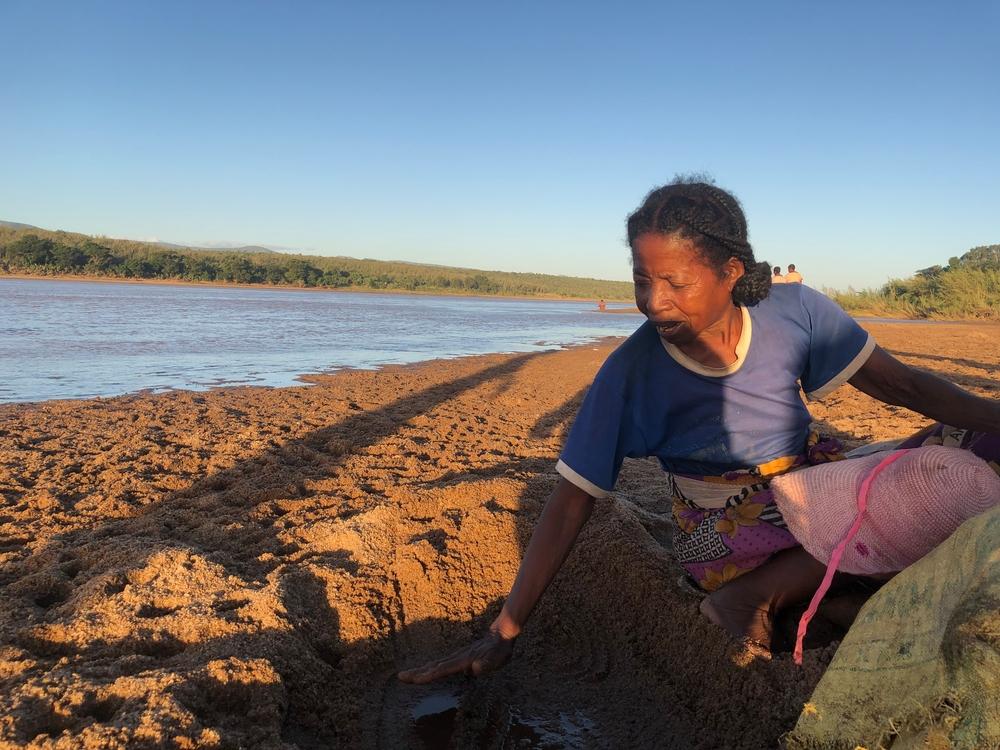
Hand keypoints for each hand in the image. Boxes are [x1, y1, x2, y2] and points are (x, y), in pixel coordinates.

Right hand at [397, 629, 515, 683]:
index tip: (414, 679)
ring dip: (421, 670)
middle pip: (434, 667)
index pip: (442, 670)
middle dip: (417, 673)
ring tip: (407, 675)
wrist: (502, 632)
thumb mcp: (497, 657)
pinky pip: (442, 664)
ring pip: (436, 665)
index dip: (428, 676)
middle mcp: (458, 658)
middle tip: (401, 677)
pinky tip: (427, 671)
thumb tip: (475, 668)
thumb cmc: (500, 647)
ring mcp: (458, 657)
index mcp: (463, 660)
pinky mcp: (461, 657)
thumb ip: (487, 663)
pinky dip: (431, 668)